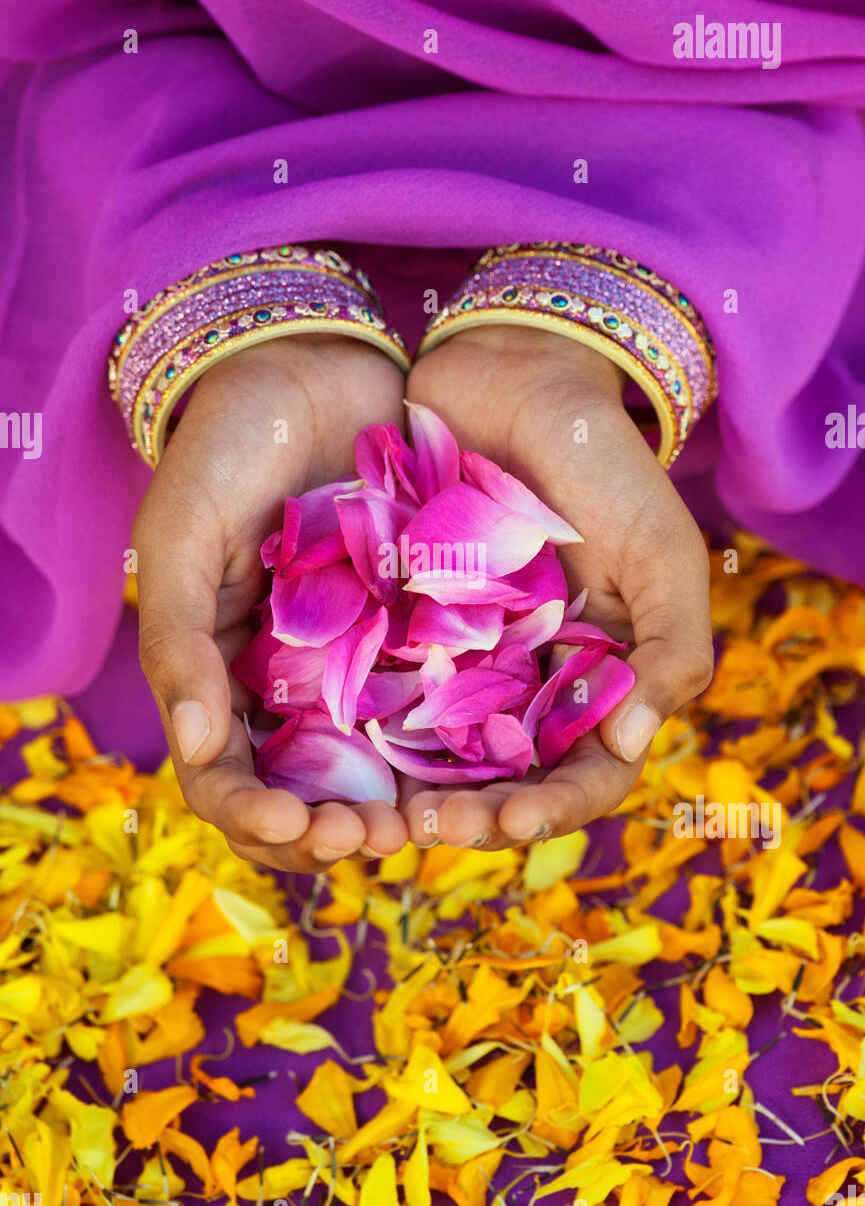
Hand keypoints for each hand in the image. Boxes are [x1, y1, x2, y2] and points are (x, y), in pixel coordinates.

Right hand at [133, 335, 408, 871]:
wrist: (308, 367)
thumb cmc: (224, 449)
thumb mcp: (182, 539)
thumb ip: (179, 642)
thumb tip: (199, 751)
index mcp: (222, 677)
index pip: (229, 778)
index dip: (256, 815)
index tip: (296, 822)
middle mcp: (292, 686)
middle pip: (310, 794)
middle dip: (337, 830)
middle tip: (376, 838)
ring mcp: (360, 664)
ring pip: (381, 766)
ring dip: (403, 808)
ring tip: (434, 822)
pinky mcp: (422, 632)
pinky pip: (439, 704)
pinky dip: (456, 745)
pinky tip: (487, 761)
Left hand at [401, 325, 713, 849]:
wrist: (518, 376)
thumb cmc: (605, 466)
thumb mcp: (662, 554)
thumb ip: (671, 650)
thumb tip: (633, 745)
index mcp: (594, 680)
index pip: (581, 774)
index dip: (551, 808)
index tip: (508, 817)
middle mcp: (524, 683)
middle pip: (499, 779)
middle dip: (466, 814)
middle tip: (424, 828)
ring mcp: (458, 656)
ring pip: (431, 750)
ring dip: (404, 790)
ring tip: (373, 810)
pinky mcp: (397, 621)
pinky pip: (375, 685)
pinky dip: (358, 724)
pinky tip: (328, 743)